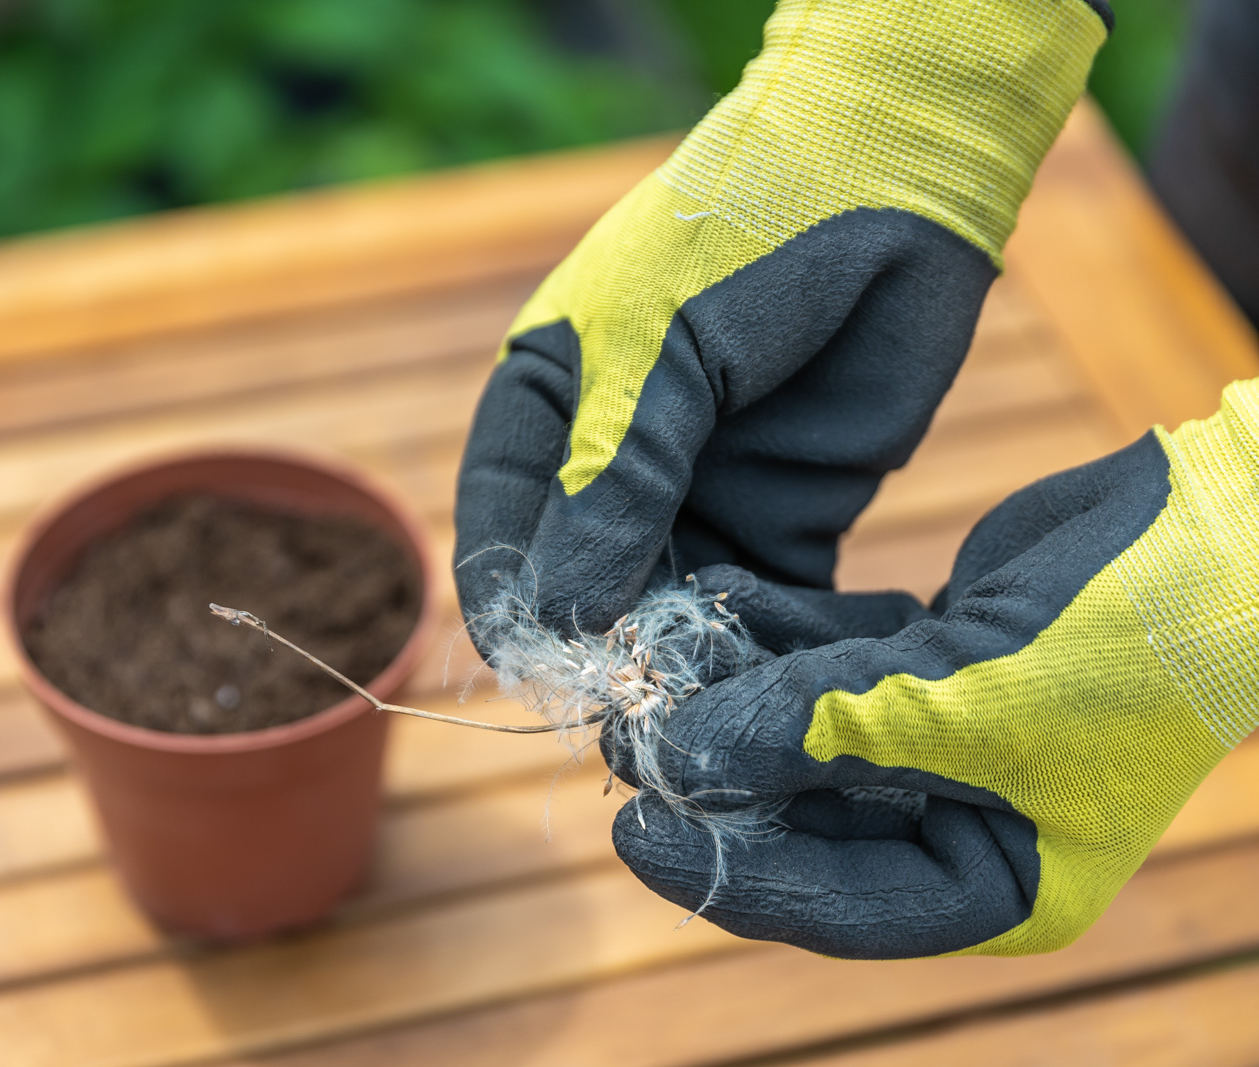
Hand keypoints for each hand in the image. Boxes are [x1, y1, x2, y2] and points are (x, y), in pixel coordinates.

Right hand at [454, 0, 1109, 638]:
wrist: (894, 176)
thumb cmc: (745, 232)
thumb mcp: (660, 352)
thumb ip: (614, 481)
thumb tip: (560, 614)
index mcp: (546, 408)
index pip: (502, 524)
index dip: (513, 598)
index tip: (537, 666)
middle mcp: (612, 466)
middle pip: (586, 582)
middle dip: (605, 644)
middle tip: (636, 703)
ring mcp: (700, 495)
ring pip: (671, 606)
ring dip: (686, 656)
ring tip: (711, 704)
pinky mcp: (787, 516)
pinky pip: (764, 601)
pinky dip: (770, 642)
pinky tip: (781, 676)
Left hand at [610, 380, 1258, 958]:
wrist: (1217, 524)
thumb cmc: (1127, 644)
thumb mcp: (960, 704)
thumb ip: (815, 732)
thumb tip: (680, 758)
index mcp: (994, 884)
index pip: (831, 906)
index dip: (725, 873)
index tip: (630, 829)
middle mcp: (961, 823)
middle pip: (801, 816)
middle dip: (715, 769)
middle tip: (624, 723)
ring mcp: (943, 741)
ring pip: (803, 730)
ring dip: (731, 689)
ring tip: (649, 653)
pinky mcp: (930, 663)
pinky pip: (828, 660)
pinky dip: (772, 634)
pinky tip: (708, 601)